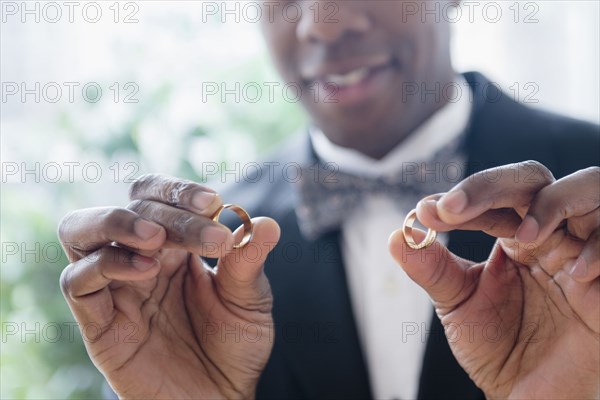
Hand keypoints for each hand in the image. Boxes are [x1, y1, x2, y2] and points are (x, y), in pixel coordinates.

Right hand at [58, 174, 280, 398]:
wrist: (219, 398)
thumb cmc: (234, 346)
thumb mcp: (249, 300)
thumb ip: (249, 260)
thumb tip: (268, 222)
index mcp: (174, 245)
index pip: (157, 196)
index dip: (179, 191)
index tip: (213, 202)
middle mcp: (140, 258)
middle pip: (129, 207)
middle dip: (167, 212)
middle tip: (209, 235)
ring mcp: (115, 287)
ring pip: (81, 231)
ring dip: (118, 222)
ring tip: (157, 237)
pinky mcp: (99, 321)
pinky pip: (77, 281)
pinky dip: (106, 264)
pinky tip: (147, 271)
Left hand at [389, 162, 598, 398]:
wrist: (528, 394)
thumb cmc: (496, 346)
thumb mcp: (458, 303)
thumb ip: (431, 268)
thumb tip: (397, 235)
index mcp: (510, 234)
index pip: (491, 196)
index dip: (462, 197)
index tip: (428, 212)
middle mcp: (547, 234)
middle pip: (532, 178)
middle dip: (492, 185)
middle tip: (455, 207)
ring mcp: (582, 251)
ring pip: (589, 188)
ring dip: (554, 203)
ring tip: (526, 236)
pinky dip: (599, 249)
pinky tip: (574, 275)